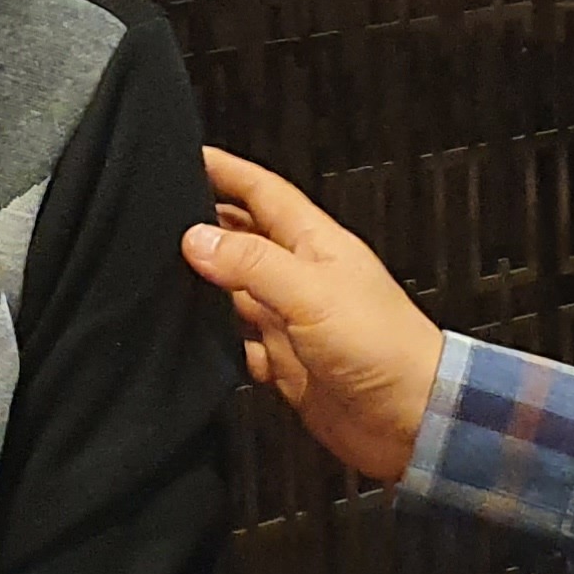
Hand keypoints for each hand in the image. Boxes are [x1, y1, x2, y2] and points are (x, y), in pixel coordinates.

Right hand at [182, 149, 445, 485]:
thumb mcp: (312, 293)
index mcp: (315, 245)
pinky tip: (196, 342)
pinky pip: (242, 344)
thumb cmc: (383, 348)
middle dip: (207, 222)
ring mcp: (294, 320)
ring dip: (205, 283)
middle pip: (246, 237)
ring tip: (161, 272)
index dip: (227, 171)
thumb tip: (195, 238)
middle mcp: (302, 277)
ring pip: (238, 290)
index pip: (263, 193)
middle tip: (160, 213)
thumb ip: (252, 263)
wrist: (414, 418)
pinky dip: (219, 342)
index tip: (188, 154)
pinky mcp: (288, 363)